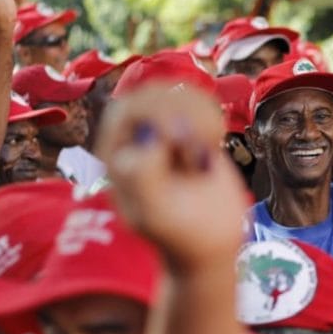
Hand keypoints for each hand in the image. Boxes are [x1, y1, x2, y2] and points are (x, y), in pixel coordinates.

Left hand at [97, 84, 249, 274]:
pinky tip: (217, 140)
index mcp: (115, 156)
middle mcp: (134, 139)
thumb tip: (149, 138)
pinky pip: (198, 99)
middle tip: (203, 143)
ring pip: (177, 91)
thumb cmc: (180, 233)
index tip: (183, 140)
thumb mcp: (156, 214)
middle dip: (183, 111)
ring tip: (210, 146)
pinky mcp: (189, 128)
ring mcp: (163, 131)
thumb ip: (143, 178)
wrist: (212, 242)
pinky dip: (212, 113)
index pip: (126, 110)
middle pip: (152, 93)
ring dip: (201, 114)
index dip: (156, 114)